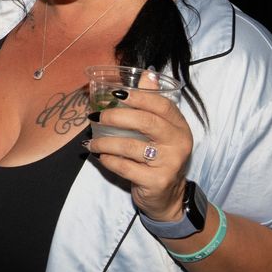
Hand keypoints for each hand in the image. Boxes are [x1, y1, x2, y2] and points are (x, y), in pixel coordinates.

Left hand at [84, 72, 193, 219]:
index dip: (139, 96)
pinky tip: (100, 157)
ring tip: (91, 142)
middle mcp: (179, 143)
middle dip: (116, 116)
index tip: (115, 93)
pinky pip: (125, 167)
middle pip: (146, 122)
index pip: (162, 105)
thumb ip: (152, 104)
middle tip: (95, 116)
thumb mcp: (161, 132)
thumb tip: (146, 74)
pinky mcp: (157, 182)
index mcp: (179, 126)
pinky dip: (108, 160)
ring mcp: (169, 164)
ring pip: (131, 147)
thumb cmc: (159, 158)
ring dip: (105, 142)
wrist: (168, 197)